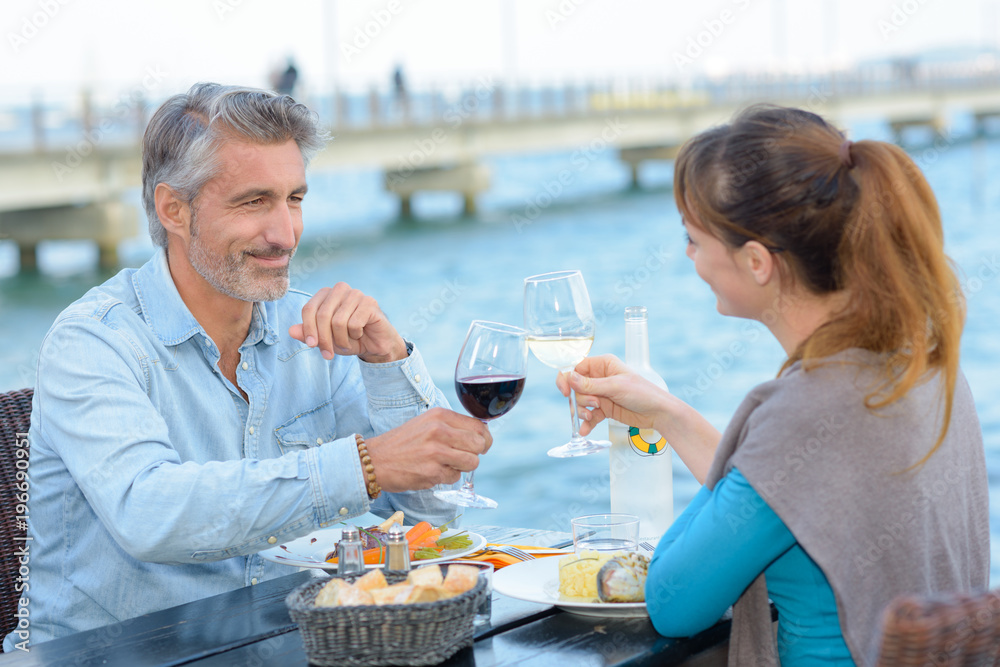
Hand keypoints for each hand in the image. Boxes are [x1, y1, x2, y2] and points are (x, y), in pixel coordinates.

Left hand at [288, 283, 407, 362]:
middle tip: (328, 354)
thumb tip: (291, 331)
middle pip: (322, 315)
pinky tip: (360, 334)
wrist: (374, 345)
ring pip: (338, 321)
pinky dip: (355, 335)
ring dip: (341, 340)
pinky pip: (354, 323)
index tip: (312, 345)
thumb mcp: (324, 339)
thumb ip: (307, 334)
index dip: (308, 329)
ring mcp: (356, 294)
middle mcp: (340, 289)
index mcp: (326, 294)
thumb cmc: (348, 339)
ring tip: (347, 343)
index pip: (309, 309)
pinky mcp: (370, 302)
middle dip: (324, 339)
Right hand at [365, 408, 491, 491]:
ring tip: (445, 464)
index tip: (481, 445)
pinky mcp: (432, 472)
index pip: (478, 426)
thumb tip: (480, 435)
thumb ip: (451, 426)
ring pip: (472, 462)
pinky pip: (455, 477)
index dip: (484, 438)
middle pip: (479, 444)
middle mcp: (440, 431)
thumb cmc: (402, 443)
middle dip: (475, 453)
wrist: (374, 461)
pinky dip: (446, 477)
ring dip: (462, 467)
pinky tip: (431, 471)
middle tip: (463, 457)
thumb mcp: (426, 423)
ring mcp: (436, 452)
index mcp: (440, 415)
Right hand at [556, 354, 666, 436]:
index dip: (567, 379)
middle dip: (580, 398)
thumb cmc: (643, 393)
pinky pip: (589, 415)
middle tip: (595, 404)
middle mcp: (600, 378)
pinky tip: (584, 430)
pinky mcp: (604, 409)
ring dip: (583, 411)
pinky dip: (586, 423)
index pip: (576, 368)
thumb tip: (569, 378)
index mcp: (603, 365)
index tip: (565, 392)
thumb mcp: (615, 387)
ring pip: (580, 402)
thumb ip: (591, 384)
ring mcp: (601, 394)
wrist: (658, 413)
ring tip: (593, 416)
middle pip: (576, 387)